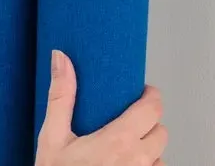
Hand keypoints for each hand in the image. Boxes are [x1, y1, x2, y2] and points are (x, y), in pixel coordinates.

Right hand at [35, 51, 167, 165]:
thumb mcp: (53, 137)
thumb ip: (61, 95)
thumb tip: (61, 58)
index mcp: (119, 141)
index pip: (154, 109)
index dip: (151, 95)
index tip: (142, 91)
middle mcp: (138, 163)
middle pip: (161, 131)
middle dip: (147, 121)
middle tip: (128, 118)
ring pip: (160, 157)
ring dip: (147, 149)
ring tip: (123, 147)